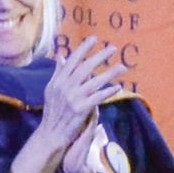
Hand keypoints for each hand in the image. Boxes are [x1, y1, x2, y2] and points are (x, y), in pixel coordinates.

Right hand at [34, 36, 123, 157]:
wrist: (50, 133)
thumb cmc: (53, 112)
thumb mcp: (51, 89)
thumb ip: (58, 72)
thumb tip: (61, 55)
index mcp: (58, 81)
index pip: (72, 60)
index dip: (83, 48)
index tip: (94, 39)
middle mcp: (65, 87)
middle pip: (85, 67)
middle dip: (100, 56)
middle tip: (113, 48)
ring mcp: (73, 98)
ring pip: (94, 81)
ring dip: (110, 73)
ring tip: (122, 67)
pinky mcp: (80, 109)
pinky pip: (97, 97)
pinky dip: (108, 91)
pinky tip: (118, 87)